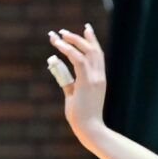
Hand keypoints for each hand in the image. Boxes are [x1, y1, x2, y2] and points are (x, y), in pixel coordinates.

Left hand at [46, 25, 109, 145]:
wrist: (89, 129)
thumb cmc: (81, 116)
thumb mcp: (74, 95)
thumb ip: (68, 82)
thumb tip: (59, 71)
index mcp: (99, 79)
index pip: (97, 55)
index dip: (92, 40)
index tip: (86, 29)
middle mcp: (98, 76)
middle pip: (93, 50)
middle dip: (79, 37)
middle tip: (63, 31)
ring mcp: (94, 78)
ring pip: (86, 52)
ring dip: (72, 41)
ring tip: (59, 35)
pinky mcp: (87, 82)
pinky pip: (77, 60)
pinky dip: (68, 50)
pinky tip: (59, 45)